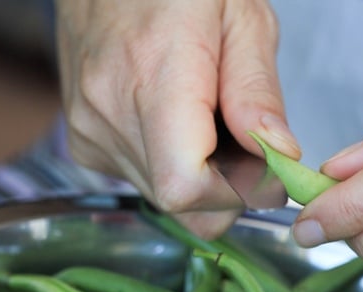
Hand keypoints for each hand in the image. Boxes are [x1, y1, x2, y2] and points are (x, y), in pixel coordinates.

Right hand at [54, 0, 299, 237]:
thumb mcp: (243, 18)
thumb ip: (257, 91)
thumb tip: (279, 155)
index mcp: (155, 73)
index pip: (185, 187)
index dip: (233, 192)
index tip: (261, 167)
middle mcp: (111, 110)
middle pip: (179, 201)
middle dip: (225, 186)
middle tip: (242, 138)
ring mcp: (90, 130)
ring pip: (163, 197)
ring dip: (200, 176)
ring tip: (206, 119)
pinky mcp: (83, 144)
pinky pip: (142, 181)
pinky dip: (171, 166)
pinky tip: (178, 123)